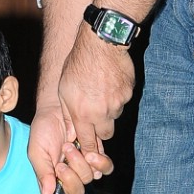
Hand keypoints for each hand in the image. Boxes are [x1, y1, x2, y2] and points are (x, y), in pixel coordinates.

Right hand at [29, 102, 113, 193]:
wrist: (58, 107)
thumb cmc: (43, 129)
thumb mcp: (36, 152)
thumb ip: (42, 173)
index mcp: (51, 180)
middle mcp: (69, 177)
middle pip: (76, 192)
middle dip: (70, 178)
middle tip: (61, 162)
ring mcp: (84, 167)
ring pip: (89, 179)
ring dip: (80, 164)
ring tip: (70, 147)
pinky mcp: (96, 155)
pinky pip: (104, 168)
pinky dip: (99, 162)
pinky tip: (90, 152)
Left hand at [57, 25, 132, 169]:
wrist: (101, 44)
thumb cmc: (78, 65)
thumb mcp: (64, 90)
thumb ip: (68, 114)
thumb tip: (71, 134)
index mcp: (83, 114)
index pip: (89, 141)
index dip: (90, 147)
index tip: (90, 149)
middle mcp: (102, 112)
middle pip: (106, 133)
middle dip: (101, 128)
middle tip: (96, 115)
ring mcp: (118, 103)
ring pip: (115, 115)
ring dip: (110, 109)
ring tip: (101, 90)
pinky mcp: (129, 93)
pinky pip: (124, 100)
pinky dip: (118, 95)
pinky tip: (110, 81)